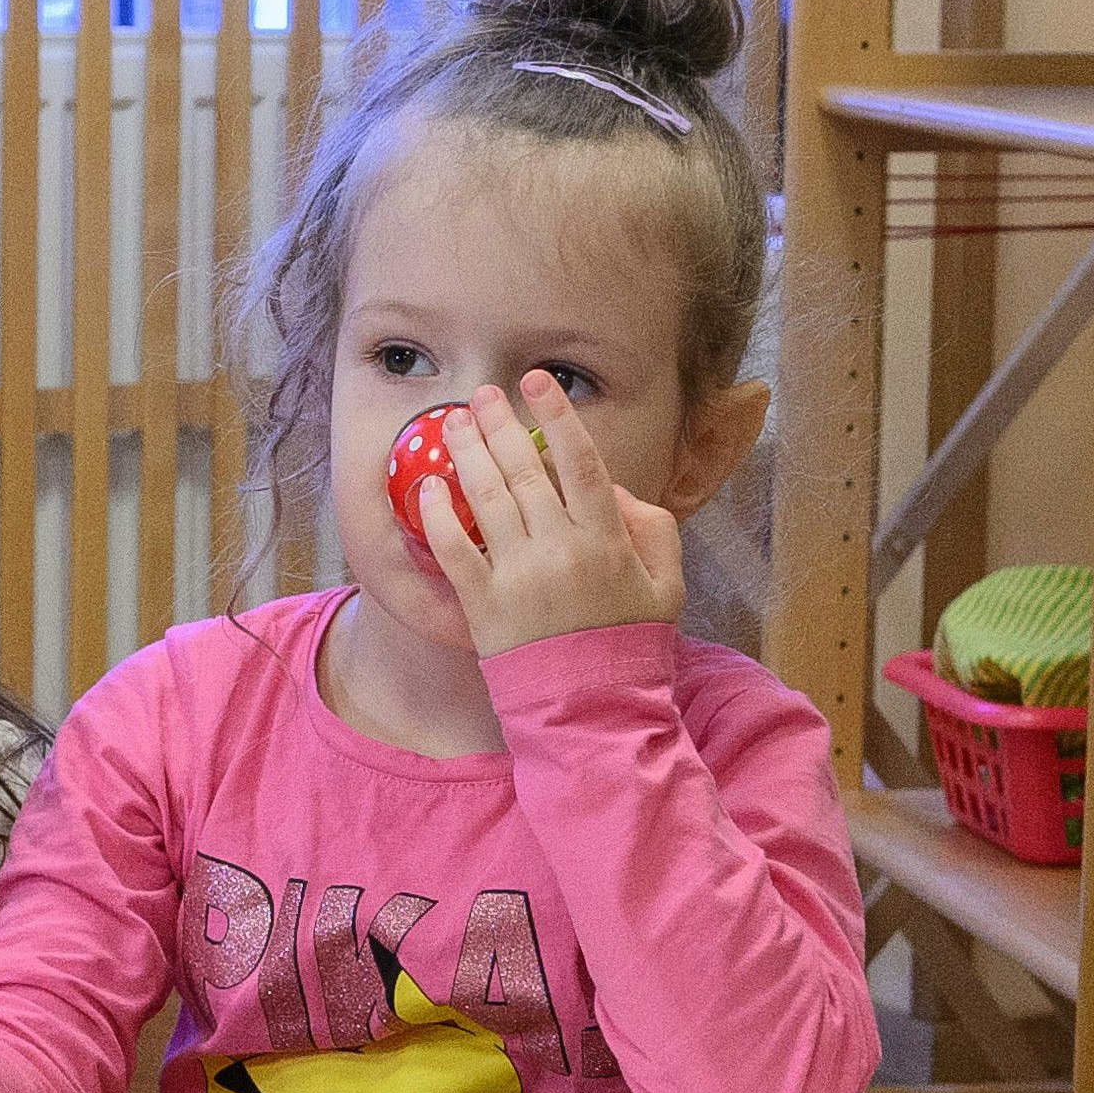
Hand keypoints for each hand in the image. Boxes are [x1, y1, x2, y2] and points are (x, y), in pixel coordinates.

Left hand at [417, 371, 684, 658]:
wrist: (592, 709)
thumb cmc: (629, 644)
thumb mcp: (666, 586)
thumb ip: (653, 530)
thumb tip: (615, 491)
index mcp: (607, 540)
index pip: (581, 462)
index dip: (558, 416)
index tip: (537, 382)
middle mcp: (561, 549)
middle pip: (525, 472)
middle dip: (500, 425)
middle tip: (481, 394)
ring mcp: (520, 576)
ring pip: (488, 500)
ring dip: (467, 454)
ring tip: (451, 422)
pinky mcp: (484, 606)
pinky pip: (455, 551)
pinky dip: (438, 516)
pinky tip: (427, 486)